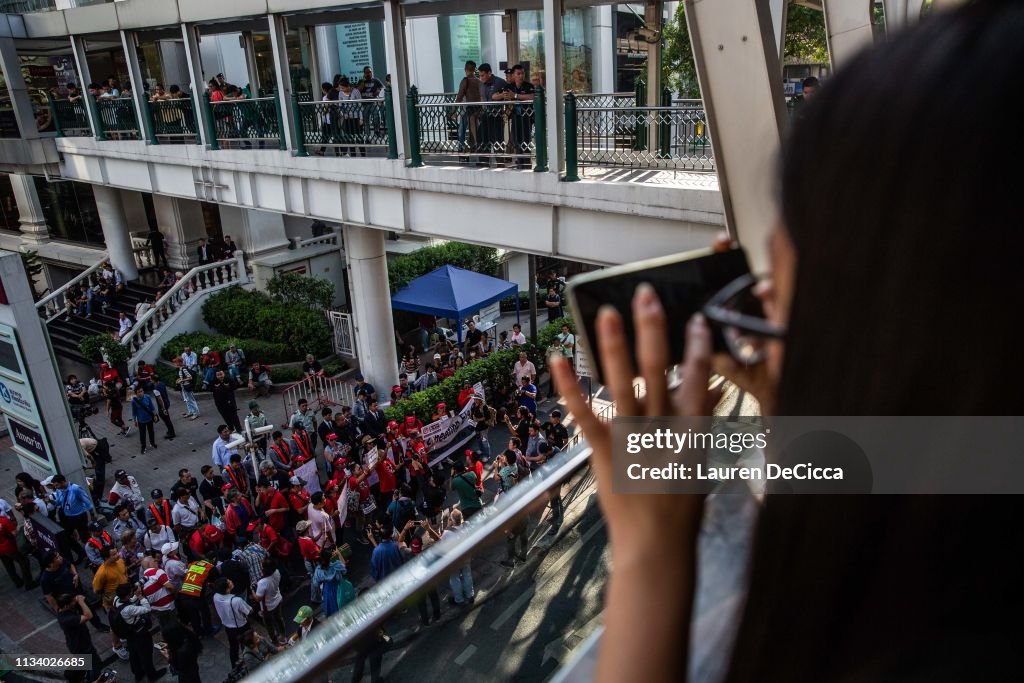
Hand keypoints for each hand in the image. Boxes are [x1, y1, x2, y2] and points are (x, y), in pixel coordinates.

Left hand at [550, 285, 713, 552]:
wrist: (655, 547)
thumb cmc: (682, 506)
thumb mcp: (702, 460)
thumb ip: (706, 420)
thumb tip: (716, 385)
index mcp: (691, 433)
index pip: (698, 381)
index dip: (697, 348)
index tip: (695, 318)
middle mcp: (661, 431)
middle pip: (657, 372)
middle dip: (651, 330)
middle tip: (644, 295)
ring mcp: (629, 441)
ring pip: (622, 385)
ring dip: (613, 346)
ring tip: (605, 313)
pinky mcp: (602, 452)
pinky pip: (585, 414)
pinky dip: (570, 386)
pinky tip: (558, 359)